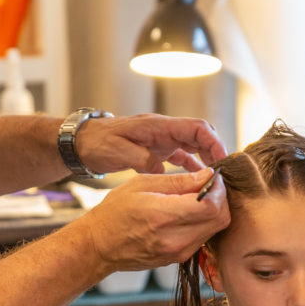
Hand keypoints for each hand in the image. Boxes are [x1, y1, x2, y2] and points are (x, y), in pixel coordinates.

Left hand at [75, 114, 226, 174]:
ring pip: (193, 144)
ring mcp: (161, 139)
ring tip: (215, 177)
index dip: (213, 141)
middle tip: (223, 172)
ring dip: (206, 158)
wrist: (81, 142)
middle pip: (200, 134)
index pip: (196, 127)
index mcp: (158, 126)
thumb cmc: (97, 143)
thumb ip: (141, 159)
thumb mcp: (117, 151)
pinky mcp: (156, 149)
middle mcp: (163, 130)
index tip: (222, 160)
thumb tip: (161, 170)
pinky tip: (198, 179)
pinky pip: (181, 155)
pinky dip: (192, 164)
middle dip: (215, 150)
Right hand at [80, 168, 229, 270]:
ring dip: (212, 212)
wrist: (99, 245)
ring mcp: (178, 253)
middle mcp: (175, 239)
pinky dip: (202, 223)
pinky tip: (187, 213)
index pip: (212, 206)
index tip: (212, 178)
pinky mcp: (178, 259)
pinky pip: (202, 238)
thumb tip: (208, 176)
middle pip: (220, 220)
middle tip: (208, 187)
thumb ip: (179, 181)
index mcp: (164, 216)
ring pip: (215, 230)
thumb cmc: (115, 211)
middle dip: (220, 200)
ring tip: (196, 198)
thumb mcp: (142, 184)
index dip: (219, 189)